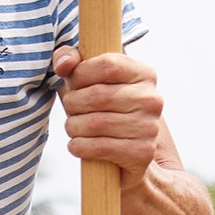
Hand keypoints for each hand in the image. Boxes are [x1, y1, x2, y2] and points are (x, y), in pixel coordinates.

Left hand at [52, 47, 164, 178]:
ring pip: (95, 123)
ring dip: (74, 127)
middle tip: (71, 110)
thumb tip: (63, 64)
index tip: (75, 85)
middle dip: (73, 104)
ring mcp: (149, 126)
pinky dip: (80, 147)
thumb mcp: (90, 81)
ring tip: (74, 128)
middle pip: (98, 96)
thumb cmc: (106, 111)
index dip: (81, 75)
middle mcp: (151, 98)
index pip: (108, 64)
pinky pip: (100, 147)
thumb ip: (72, 61)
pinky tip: (77, 145)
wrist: (132, 153)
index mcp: (144, 73)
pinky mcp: (142, 152)